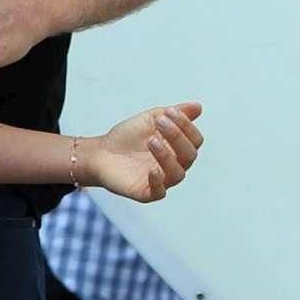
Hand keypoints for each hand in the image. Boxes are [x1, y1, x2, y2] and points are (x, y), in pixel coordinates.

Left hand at [81, 102, 203, 202]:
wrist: (100, 152)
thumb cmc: (128, 137)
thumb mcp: (150, 119)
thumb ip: (174, 113)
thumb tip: (198, 106)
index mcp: (178, 149)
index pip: (195, 140)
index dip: (186, 125)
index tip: (169, 112)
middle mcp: (174, 166)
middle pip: (189, 155)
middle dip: (176, 136)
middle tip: (159, 122)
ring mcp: (162, 181)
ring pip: (177, 174)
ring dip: (166, 156)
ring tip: (151, 140)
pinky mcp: (146, 193)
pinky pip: (159, 192)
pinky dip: (158, 181)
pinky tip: (151, 170)